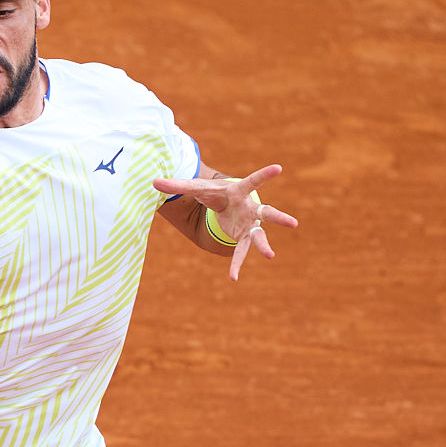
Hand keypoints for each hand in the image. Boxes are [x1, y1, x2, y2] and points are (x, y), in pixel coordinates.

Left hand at [152, 163, 299, 281]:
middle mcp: (250, 209)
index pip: (253, 181)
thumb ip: (177, 185)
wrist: (223, 205)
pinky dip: (235, 265)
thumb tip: (152, 181)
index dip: (265, 175)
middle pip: (267, 212)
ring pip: (260, 235)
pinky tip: (232, 278)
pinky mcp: (243, 238)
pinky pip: (240, 252)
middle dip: (278, 217)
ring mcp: (250, 225)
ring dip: (264, 246)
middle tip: (293, 223)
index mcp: (240, 192)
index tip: (279, 168)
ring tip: (270, 256)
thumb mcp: (196, 189)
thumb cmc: (214, 194)